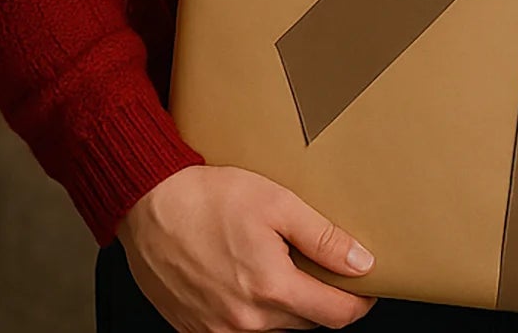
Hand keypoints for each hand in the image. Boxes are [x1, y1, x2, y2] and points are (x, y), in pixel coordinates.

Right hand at [118, 164, 376, 331]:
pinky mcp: (195, 329)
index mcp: (271, 290)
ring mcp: (217, 331)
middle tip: (329, 267)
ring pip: (276, 330)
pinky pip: (241, 331)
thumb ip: (324, 239)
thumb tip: (362, 262)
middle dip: (325, 299)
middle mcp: (245, 322)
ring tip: (288, 267)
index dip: (359, 302)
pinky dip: (257, 311)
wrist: (150, 206)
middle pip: (307, 323)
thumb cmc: (210, 199)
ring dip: (290, 306)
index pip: (335, 315)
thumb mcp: (278, 204)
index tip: (368, 284)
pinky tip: (252, 278)